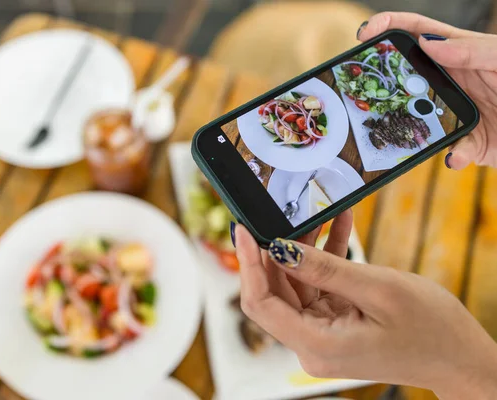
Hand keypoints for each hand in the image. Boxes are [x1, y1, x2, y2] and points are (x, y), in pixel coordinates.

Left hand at [235, 212, 496, 398]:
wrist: (459, 356)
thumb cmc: (429, 329)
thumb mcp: (377, 290)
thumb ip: (324, 269)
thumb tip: (280, 247)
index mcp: (317, 345)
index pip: (260, 304)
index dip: (247, 265)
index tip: (243, 229)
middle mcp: (312, 344)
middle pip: (275, 293)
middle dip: (276, 251)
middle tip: (281, 214)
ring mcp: (322, 335)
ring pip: (295, 286)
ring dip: (302, 250)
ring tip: (316, 215)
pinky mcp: (334, 325)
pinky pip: (317, 288)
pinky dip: (324, 260)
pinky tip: (336, 227)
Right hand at [358, 12, 496, 169]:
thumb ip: (473, 50)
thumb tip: (431, 46)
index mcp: (459, 54)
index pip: (417, 34)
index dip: (390, 27)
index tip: (365, 33)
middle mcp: (451, 82)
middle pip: (406, 77)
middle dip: (382, 79)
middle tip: (363, 82)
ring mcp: (454, 114)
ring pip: (416, 117)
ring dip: (407, 124)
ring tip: (397, 125)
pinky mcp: (467, 144)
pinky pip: (449, 151)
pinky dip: (452, 155)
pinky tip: (456, 155)